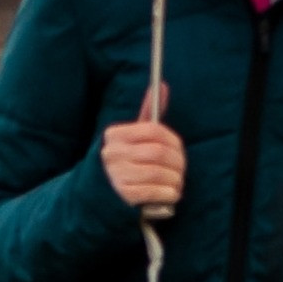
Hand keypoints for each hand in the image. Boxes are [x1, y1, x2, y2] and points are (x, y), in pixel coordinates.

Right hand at [99, 83, 181, 211]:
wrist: (101, 195)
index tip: (178, 150)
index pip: (153, 130)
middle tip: (181, 169)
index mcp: (115, 135)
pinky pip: (155, 191)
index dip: (173, 141)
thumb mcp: (133, 136)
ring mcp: (116, 175)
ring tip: (176, 183)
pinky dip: (169, 193)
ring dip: (175, 181)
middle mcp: (112, 153)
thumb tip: (162, 86)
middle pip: (159, 153)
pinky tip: (169, 193)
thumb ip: (148, 112)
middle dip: (178, 163)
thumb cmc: (126, 161)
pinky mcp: (122, 195)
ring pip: (159, 174)